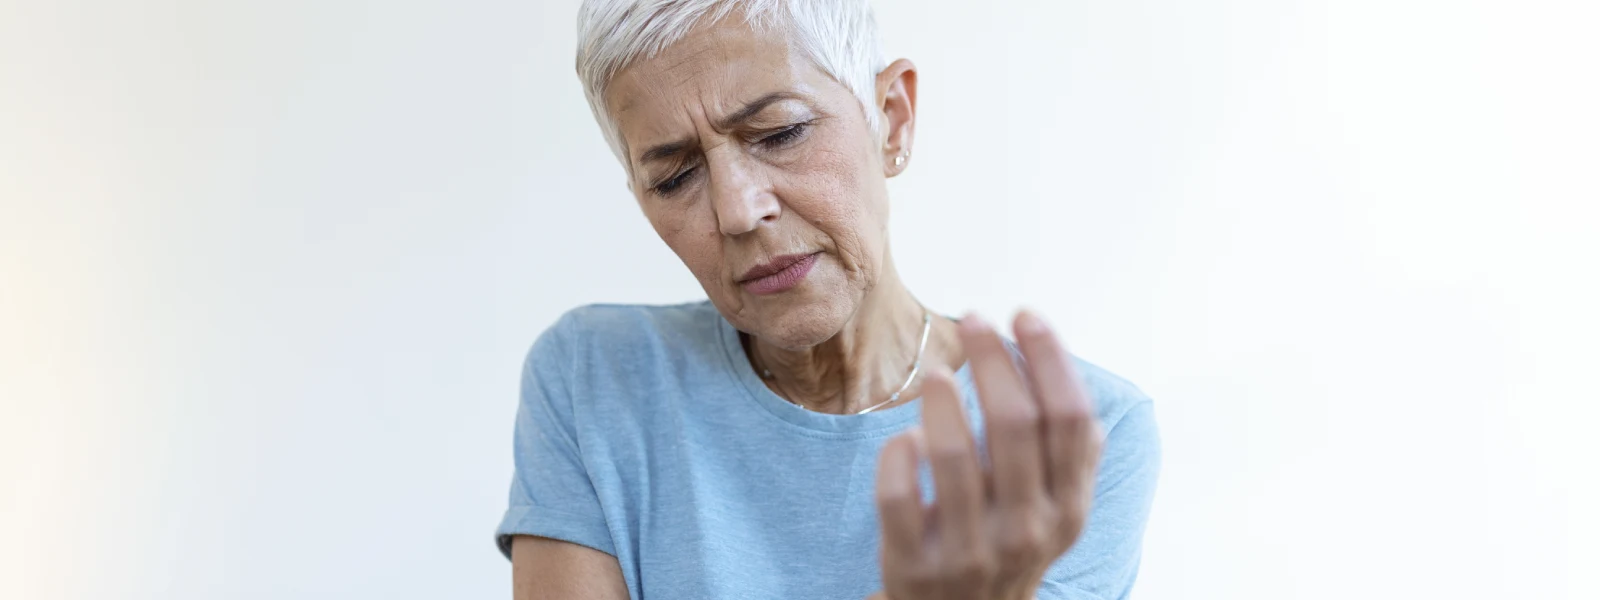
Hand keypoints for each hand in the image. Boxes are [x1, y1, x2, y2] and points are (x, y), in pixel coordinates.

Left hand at [872, 311, 1102, 599]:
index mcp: (1067, 510)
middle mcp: (1026, 531)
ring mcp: (968, 552)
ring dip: (943, 401)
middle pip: (1015, 424)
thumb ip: (1068, 459)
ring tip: (939, 372)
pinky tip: (904, 438)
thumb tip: (1073, 383)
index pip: (1070, 418)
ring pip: (953, 456)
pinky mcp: (912, 565)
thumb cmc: (1004, 549)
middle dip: (993, 359)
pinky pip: (898, 497)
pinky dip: (898, 456)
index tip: (1024, 316)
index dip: (1049, 357)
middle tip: (973, 320)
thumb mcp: (1052, 514)